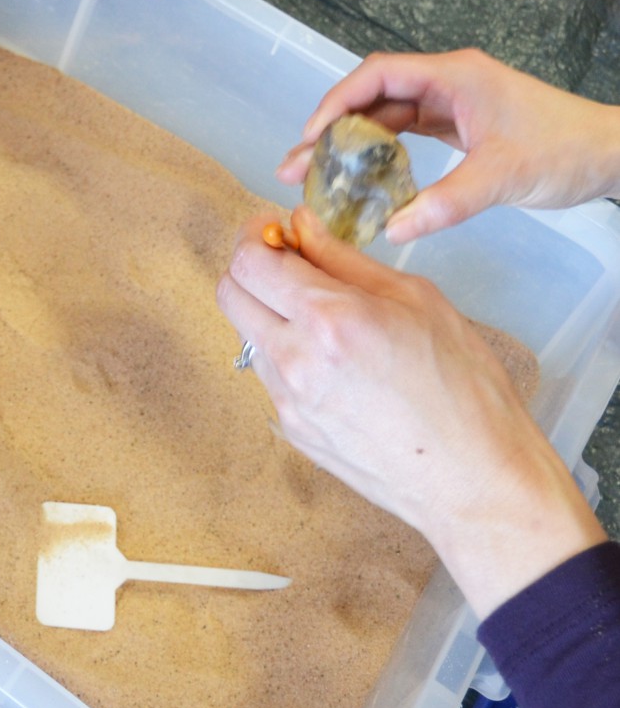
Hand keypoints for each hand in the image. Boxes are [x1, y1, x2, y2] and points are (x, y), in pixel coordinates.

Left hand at [217, 209, 605, 616]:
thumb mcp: (417, 300)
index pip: (249, 261)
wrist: (478, 483)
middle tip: (289, 262)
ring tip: (323, 315)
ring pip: (248, 336)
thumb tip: (302, 224)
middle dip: (251, 267)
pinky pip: (271, 377)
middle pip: (230, 294)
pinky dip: (287, 354)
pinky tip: (334, 360)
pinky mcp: (295, 433)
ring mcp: (290, 404)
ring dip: (269, 313)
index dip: (256, 234)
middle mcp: (297, 362)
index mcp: (329, 319)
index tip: (277, 229)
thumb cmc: (466, 390)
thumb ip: (345, 258)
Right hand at [276, 50, 619, 244]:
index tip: (311, 136)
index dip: (337, 102)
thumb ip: (446, 202)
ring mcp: (455, 104)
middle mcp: (448, 82)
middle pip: (374, 97)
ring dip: (355, 144)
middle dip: (334, 129)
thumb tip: (394, 230)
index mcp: (453, 76)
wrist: (610, 154)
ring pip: (389, 117)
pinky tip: (367, 179)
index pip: (377, 76)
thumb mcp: (502, 177)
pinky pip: (411, 134)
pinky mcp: (462, 125)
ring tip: (319, 175)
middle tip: (298, 166)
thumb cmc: (565, 150)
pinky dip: (385, 154)